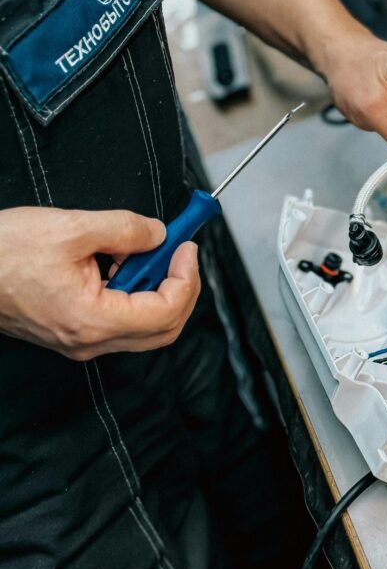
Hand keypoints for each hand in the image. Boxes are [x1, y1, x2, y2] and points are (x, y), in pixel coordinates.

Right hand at [0, 207, 199, 359]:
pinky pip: (119, 319)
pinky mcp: (71, 331)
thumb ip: (124, 230)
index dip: (186, 277)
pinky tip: (120, 262)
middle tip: (180, 249)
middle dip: (181, 286)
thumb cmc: (5, 252)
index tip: (187, 245)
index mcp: (93, 320)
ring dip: (156, 287)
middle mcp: (89, 341)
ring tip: (147, 249)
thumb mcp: (71, 228)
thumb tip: (159, 235)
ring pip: (142, 326)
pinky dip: (133, 292)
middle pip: (162, 328)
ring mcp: (80, 340)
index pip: (165, 312)